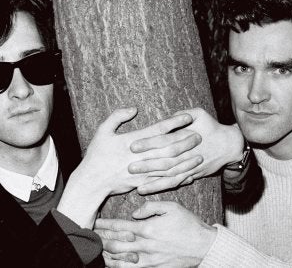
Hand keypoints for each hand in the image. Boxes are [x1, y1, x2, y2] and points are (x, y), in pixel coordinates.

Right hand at [58, 108, 200, 227]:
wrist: (92, 182)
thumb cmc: (96, 155)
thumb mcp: (102, 131)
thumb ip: (117, 117)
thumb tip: (134, 108)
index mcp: (132, 141)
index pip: (158, 129)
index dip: (175, 122)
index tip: (188, 117)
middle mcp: (140, 156)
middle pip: (169, 148)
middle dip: (185, 142)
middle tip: (199, 136)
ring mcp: (142, 171)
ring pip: (170, 166)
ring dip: (186, 161)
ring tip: (199, 156)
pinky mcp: (143, 183)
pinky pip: (164, 181)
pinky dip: (177, 178)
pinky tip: (188, 175)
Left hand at [95, 201, 216, 267]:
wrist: (203, 247)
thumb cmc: (189, 225)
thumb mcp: (172, 207)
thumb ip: (150, 206)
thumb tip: (134, 212)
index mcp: (148, 228)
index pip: (120, 226)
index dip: (105, 224)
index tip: (96, 222)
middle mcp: (145, 245)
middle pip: (115, 244)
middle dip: (101, 240)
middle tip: (91, 236)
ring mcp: (148, 259)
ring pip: (120, 259)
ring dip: (106, 255)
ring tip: (97, 250)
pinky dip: (119, 266)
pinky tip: (112, 264)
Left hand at [129, 108, 244, 193]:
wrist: (229, 145)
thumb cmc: (212, 127)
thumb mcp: (200, 114)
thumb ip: (182, 115)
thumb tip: (166, 118)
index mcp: (187, 136)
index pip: (164, 140)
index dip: (149, 143)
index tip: (133, 146)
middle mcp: (187, 153)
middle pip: (165, 160)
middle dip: (147, 164)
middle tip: (129, 166)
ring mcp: (190, 166)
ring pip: (169, 174)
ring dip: (152, 179)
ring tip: (134, 183)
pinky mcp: (191, 175)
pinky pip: (174, 183)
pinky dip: (160, 187)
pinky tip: (146, 189)